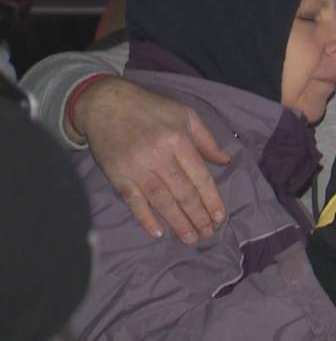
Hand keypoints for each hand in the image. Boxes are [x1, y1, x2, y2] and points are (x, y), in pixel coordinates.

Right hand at [74, 77, 230, 242]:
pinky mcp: (117, 175)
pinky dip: (145, 217)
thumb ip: (206, 139)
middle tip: (207, 234)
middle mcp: (159, 156)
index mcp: (178, 140)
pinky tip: (157, 232)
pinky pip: (133, 201)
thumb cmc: (150, 107)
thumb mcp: (185, 114)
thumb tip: (225, 161)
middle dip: (197, 216)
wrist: (105, 102)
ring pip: (161, 200)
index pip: (199, 176)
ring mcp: (137, 167)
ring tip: (190, 238)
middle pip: (183, 192)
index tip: (219, 217)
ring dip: (178, 221)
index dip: (211, 199)